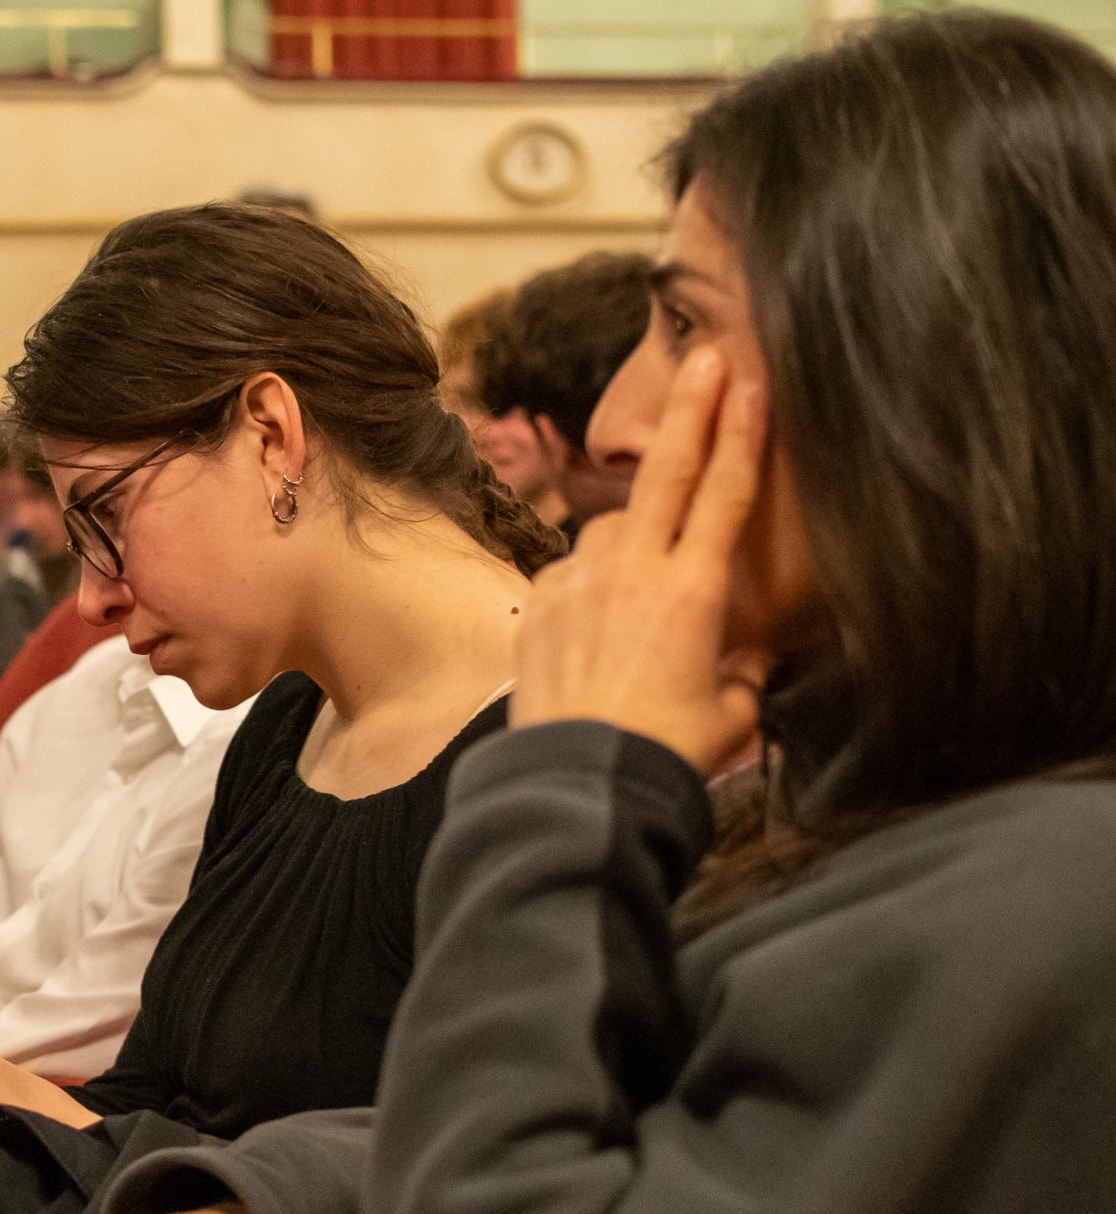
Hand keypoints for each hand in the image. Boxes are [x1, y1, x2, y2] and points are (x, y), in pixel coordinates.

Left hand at [511, 347, 772, 776]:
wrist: (576, 782)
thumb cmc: (663, 754)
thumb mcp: (730, 715)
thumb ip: (739, 674)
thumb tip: (743, 664)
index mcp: (695, 590)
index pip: (727, 494)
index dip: (743, 433)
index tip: (753, 380)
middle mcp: (634, 571)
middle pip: (667, 472)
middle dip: (691, 409)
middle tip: (704, 355)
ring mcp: (579, 583)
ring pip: (612, 530)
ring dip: (629, 541)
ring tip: (638, 600)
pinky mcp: (536, 605)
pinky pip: (568, 575)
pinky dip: (585, 585)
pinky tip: (593, 626)